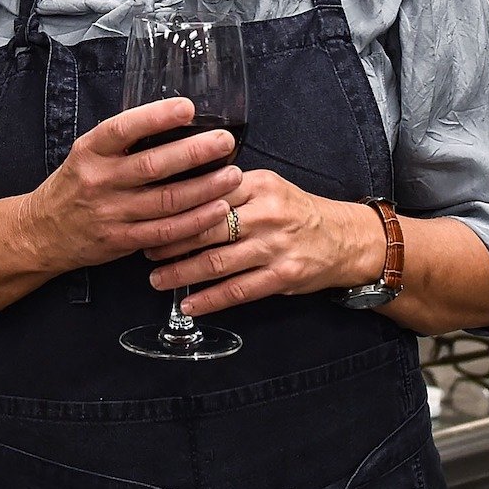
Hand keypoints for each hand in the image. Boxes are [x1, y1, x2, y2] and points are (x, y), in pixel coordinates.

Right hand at [18, 96, 240, 273]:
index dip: (156, 117)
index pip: (123, 128)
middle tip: (224, 141)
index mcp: (90, 151)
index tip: (187, 107)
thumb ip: (123, 142)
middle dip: (194, 152)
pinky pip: (166, 232)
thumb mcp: (88, 153)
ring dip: (205, 188)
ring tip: (233, 174)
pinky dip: (195, 221)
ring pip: (166, 202)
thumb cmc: (75, 184)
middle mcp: (99, 180)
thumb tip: (173, 120)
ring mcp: (111, 213)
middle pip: (152, 166)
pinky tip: (218, 208)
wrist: (41, 232)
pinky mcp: (122, 240)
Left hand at [145, 169, 382, 317]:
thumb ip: (229, 189)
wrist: (344, 238)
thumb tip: (178, 192)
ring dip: (181, 272)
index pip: (206, 192)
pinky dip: (209, 300)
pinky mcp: (281, 276)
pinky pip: (237, 291)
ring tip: (156, 278)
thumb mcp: (267, 187)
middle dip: (170, 241)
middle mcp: (266, 214)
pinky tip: (188, 304)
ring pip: (217, 262)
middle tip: (145, 248)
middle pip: (206, 228)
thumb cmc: (295, 212)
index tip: (148, 215)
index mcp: (258, 185)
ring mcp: (275, 247)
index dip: (173, 207)